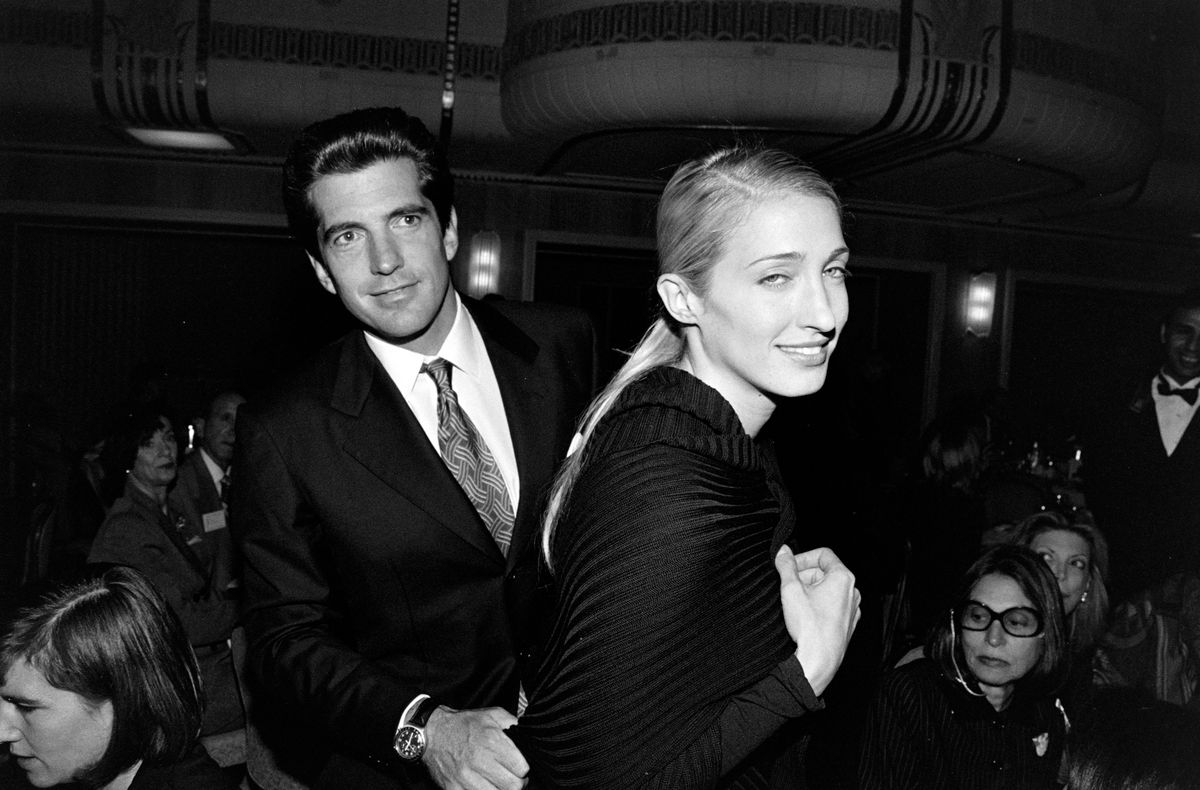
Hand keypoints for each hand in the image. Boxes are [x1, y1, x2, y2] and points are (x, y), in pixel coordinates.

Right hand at [423, 706, 528, 789]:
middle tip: (512, 777)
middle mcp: (479, 760)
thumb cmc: (464, 724)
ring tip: (498, 782)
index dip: (524, 769)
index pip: (522, 768)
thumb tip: (529, 736)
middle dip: (517, 782)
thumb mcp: (492, 714)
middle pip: (513, 786)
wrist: (432, 733)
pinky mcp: (454, 789)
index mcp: (491, 741)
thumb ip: (514, 724)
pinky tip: (484, 785)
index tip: (520, 767)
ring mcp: (465, 777)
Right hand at [774, 545, 860, 695]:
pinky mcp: (846, 624)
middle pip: (824, 572)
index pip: (823, 554)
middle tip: (787, 585)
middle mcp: (852, 592)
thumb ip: (786, 565)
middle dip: (803, 575)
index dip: (803, 557)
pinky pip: (831, 606)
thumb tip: (783, 552)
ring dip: (809, 591)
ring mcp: (851, 609)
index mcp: (843, 578)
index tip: (789, 566)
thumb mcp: (791, 589)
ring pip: (827, 590)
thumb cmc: (810, 627)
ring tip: (794, 603)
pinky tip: (804, 616)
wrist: (818, 661)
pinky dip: (818, 606)